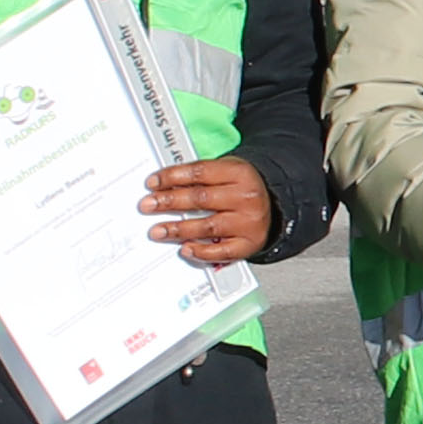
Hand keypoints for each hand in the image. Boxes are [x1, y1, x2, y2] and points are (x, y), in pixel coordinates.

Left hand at [139, 156, 271, 264]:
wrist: (274, 206)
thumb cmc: (242, 189)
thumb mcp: (226, 172)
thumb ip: (200, 177)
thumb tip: (164, 187)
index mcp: (240, 173)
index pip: (200, 173)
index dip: (172, 177)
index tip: (152, 183)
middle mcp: (246, 197)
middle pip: (201, 199)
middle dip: (169, 202)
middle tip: (148, 206)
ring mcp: (248, 222)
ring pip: (208, 226)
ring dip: (178, 229)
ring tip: (158, 230)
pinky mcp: (249, 244)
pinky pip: (222, 251)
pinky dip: (201, 252)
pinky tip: (185, 248)